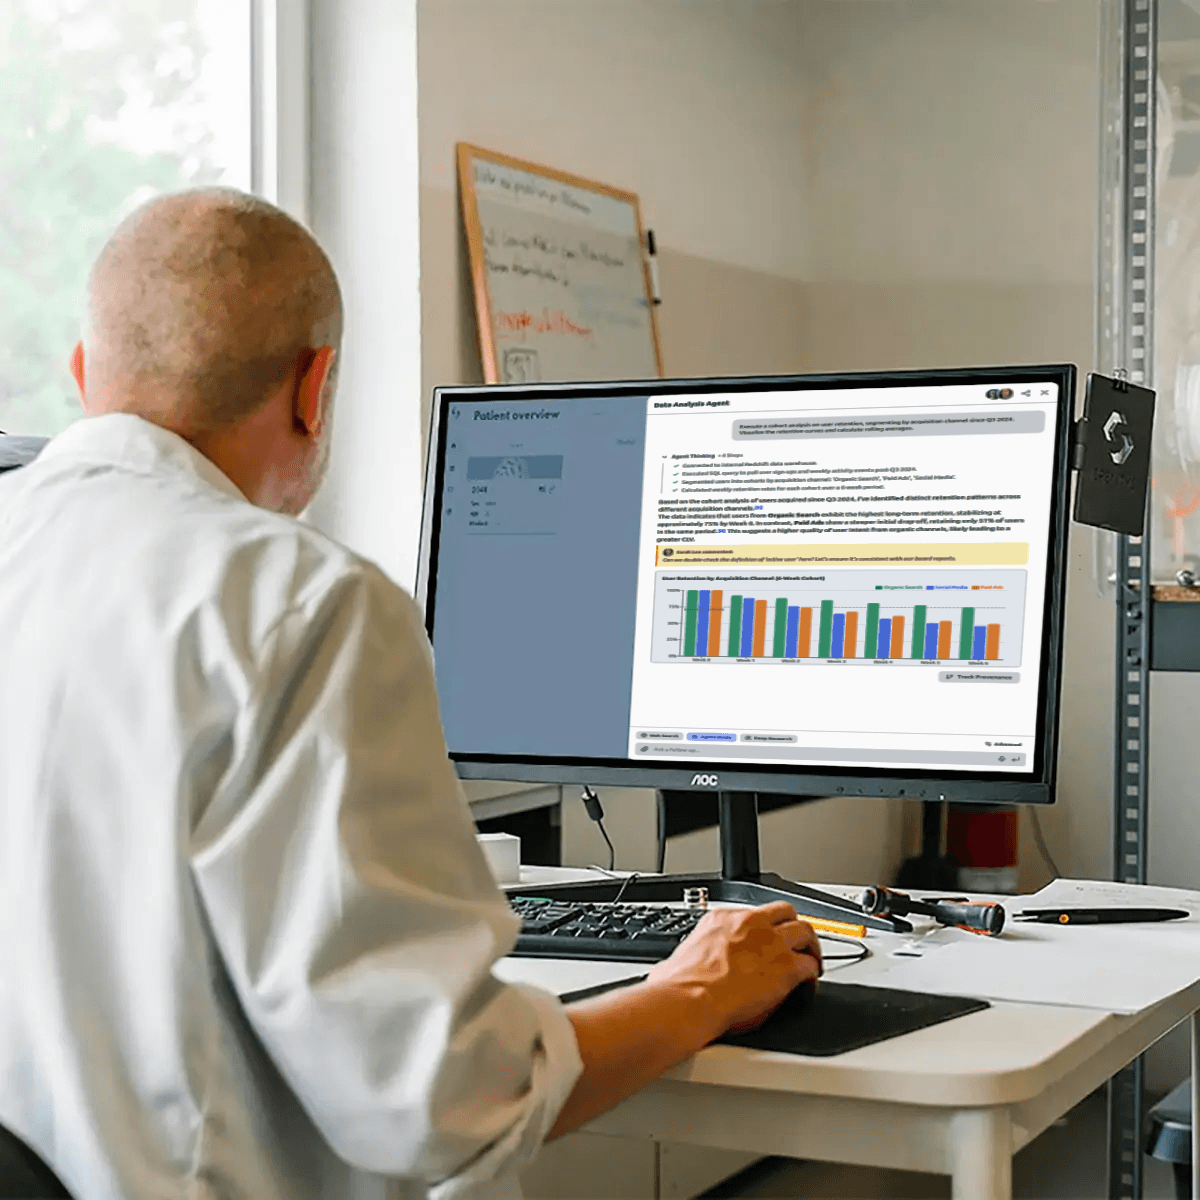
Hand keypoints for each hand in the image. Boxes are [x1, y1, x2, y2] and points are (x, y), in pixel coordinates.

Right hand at [647, 901, 821, 1037]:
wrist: (689, 999)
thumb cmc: (679, 985)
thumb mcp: (679, 956)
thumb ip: (689, 956)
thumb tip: (676, 968)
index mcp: (722, 919)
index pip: (751, 914)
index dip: (761, 929)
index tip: (762, 940)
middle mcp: (750, 924)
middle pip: (785, 911)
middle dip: (792, 926)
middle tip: (795, 942)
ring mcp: (771, 943)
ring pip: (806, 931)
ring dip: (810, 946)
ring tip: (811, 960)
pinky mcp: (787, 967)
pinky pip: (811, 966)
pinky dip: (813, 976)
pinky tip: (809, 986)